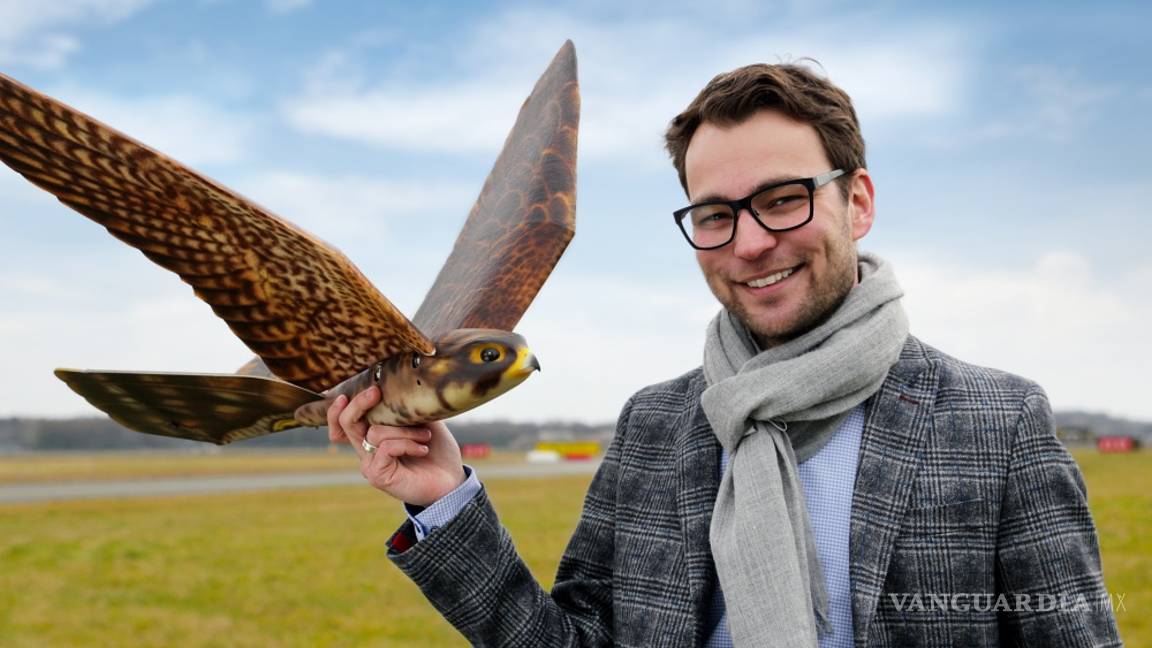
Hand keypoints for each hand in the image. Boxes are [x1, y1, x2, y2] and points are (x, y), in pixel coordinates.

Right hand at [327, 386, 465, 506]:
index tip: (352, 392)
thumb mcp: (423, 422)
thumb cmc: (437, 451)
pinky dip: (407, 444)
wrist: (450, 480)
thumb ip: (406, 408)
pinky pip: (386, 448)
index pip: (344, 422)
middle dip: (359, 403)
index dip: (338, 408)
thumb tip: (398, 388)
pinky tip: (422, 449)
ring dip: (405, 430)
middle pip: (347, 423)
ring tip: (426, 436)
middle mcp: (367, 450)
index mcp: (373, 436)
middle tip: (376, 392)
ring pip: (375, 432)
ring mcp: (370, 464)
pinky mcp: (377, 475)